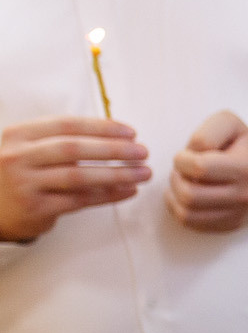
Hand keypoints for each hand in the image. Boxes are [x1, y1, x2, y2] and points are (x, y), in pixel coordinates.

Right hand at [0, 116, 149, 241]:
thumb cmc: (18, 174)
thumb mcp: (27, 148)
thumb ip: (59, 139)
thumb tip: (114, 137)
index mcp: (19, 134)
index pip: (66, 125)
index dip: (102, 127)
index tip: (130, 132)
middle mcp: (19, 156)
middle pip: (74, 149)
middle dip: (114, 150)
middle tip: (142, 152)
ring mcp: (26, 183)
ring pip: (79, 176)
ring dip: (117, 174)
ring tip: (143, 173)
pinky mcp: (36, 208)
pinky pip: (80, 200)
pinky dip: (108, 195)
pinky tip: (128, 190)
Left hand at [165, 111, 247, 232]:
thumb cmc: (243, 146)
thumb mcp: (231, 124)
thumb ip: (207, 132)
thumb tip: (191, 155)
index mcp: (245, 168)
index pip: (198, 168)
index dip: (182, 159)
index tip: (187, 155)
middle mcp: (244, 195)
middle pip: (189, 195)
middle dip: (176, 178)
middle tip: (183, 170)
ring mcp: (238, 214)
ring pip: (186, 213)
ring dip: (175, 195)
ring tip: (184, 182)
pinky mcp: (230, 225)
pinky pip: (190, 223)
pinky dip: (178, 208)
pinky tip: (184, 196)